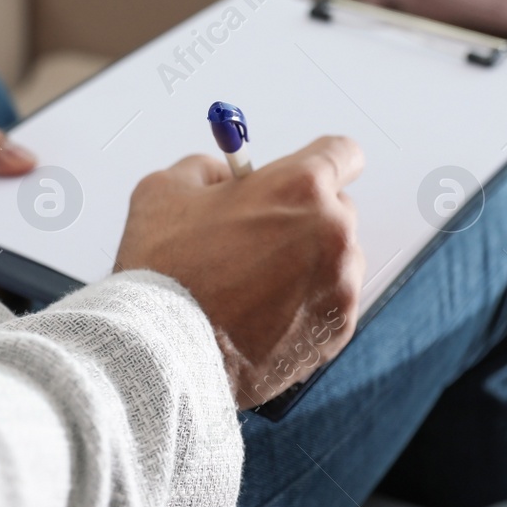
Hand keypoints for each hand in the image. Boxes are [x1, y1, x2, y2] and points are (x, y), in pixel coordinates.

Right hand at [114, 137, 365, 408]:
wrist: (164, 353)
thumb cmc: (166, 274)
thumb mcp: (166, 190)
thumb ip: (207, 169)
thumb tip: (226, 175)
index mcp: (300, 187)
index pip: (343, 152)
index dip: (321, 159)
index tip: (305, 172)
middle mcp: (332, 232)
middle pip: (338, 208)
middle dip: (305, 216)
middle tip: (259, 234)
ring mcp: (339, 284)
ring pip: (337, 259)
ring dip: (309, 261)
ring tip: (256, 282)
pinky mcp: (337, 330)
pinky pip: (331, 302)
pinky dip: (307, 304)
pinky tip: (263, 311)